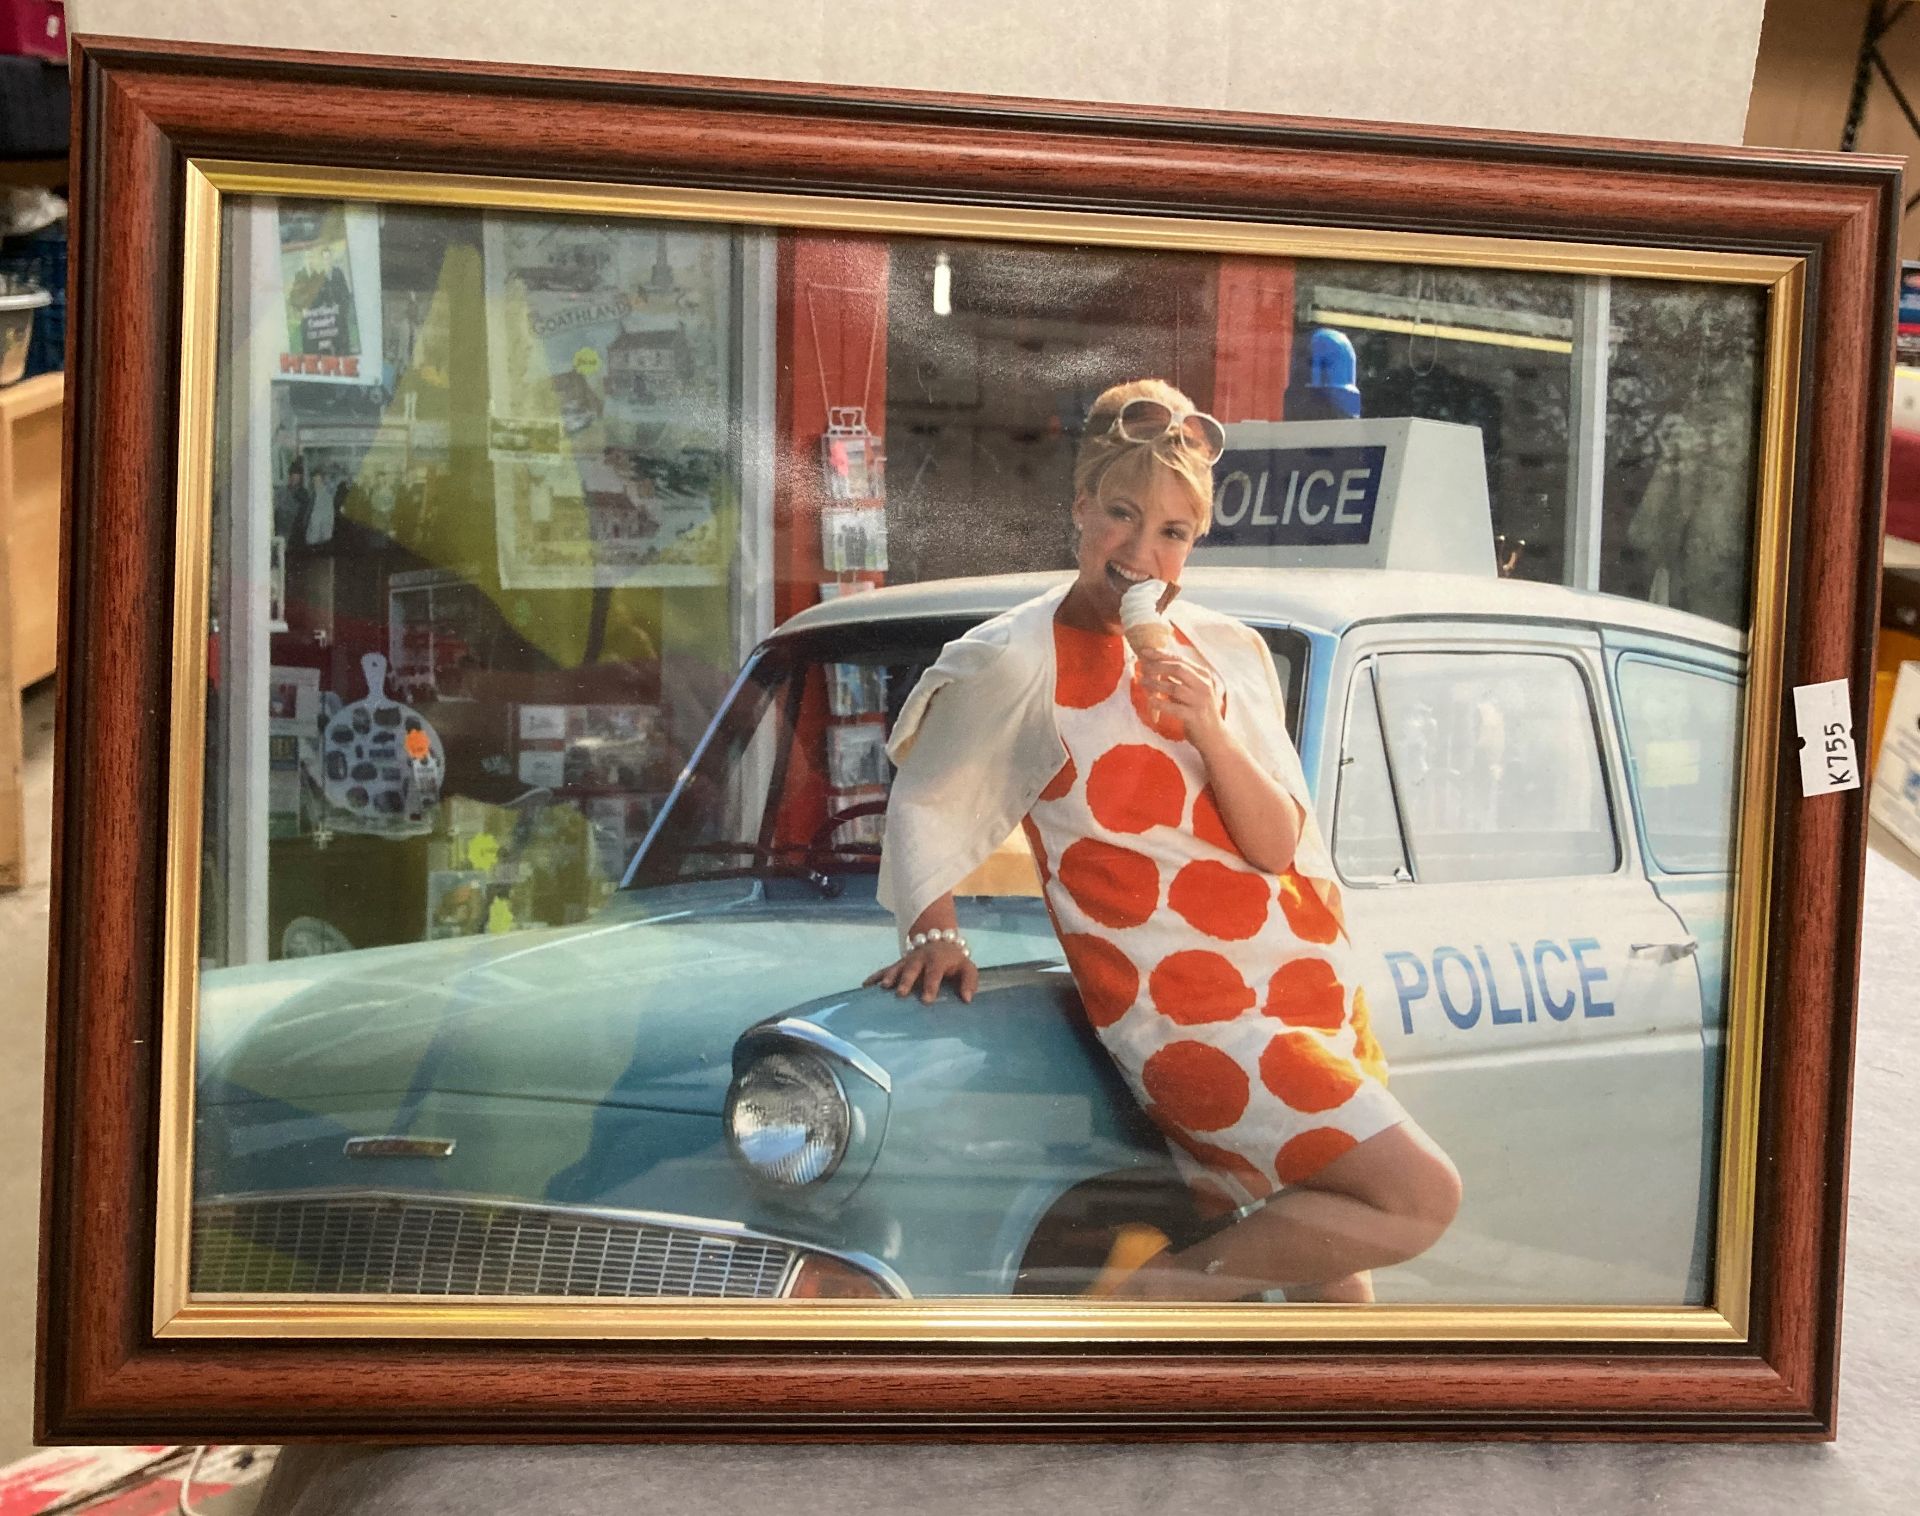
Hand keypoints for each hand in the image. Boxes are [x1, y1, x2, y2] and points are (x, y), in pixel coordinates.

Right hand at [863, 942, 978, 1003]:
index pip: (935, 973)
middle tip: (902, 993)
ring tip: (883, 987)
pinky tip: (865, 985)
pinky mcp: (898, 964)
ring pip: (897, 967)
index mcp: (939, 960)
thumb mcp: (967, 968)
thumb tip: (967, 999)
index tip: (926, 1001)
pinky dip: (875, 976)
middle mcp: (921, 959)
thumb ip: (969, 982)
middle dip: (906, 980)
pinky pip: (885, 969)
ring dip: (890, 976)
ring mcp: (907, 961)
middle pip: (912, 969)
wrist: (939, 942)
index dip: (931, 985)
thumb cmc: (954, 962)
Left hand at [1137, 647, 1225, 748]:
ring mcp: (1200, 701)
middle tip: (1141, 667)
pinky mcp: (1195, 717)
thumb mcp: (1190, 691)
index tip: (1145, 651)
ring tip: (1141, 681)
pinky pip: (1174, 708)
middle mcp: (1204, 685)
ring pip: (1175, 688)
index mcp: (1204, 676)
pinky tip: (1150, 701)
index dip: (1161, 654)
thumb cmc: (1198, 712)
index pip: (1181, 660)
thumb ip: (1177, 680)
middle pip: (1178, 669)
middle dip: (1157, 666)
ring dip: (1155, 684)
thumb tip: (1154, 666)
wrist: (1214, 737)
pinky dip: (1161, 704)